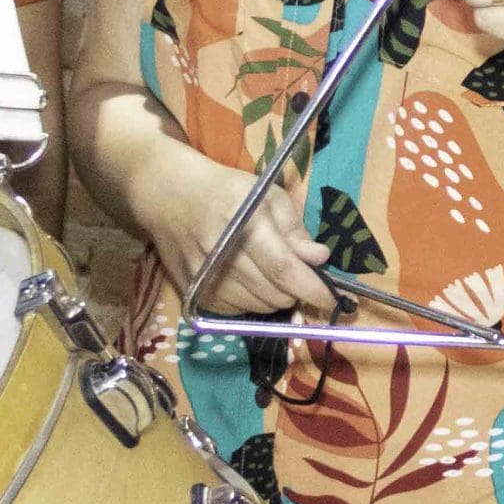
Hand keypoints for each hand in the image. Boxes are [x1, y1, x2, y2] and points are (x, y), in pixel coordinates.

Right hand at [142, 149, 334, 320]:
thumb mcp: (267, 195)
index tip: (334, 300)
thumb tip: (319, 258)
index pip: (284, 269)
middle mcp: (222, 256)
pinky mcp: (195, 294)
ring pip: (259, 307)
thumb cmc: (226, 190)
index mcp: (243, 224)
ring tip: (270, 272)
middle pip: (274, 294)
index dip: (313, 289)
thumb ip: (295, 228)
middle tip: (299, 273)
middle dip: (297, 290)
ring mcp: (204, 279)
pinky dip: (253, 301)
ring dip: (276, 297)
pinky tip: (248, 279)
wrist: (169, 195)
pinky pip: (238, 312)